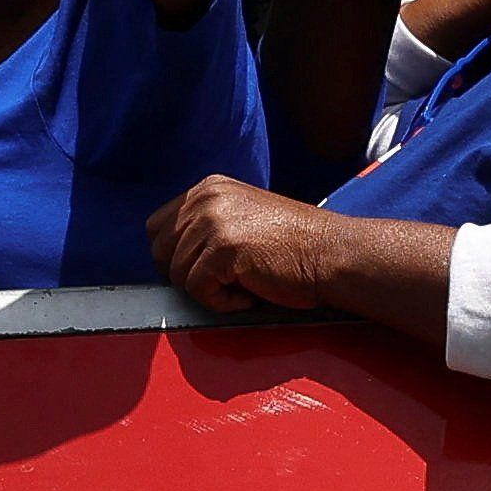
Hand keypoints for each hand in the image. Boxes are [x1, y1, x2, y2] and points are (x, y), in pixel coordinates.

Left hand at [149, 175, 354, 313]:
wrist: (333, 254)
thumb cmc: (294, 246)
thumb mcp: (242, 217)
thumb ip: (206, 224)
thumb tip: (166, 257)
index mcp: (208, 187)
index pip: (157, 227)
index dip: (173, 256)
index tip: (203, 270)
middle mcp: (206, 198)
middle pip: (159, 252)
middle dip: (187, 276)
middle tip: (226, 282)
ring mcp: (213, 221)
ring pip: (177, 275)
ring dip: (209, 291)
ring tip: (245, 286)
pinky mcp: (223, 248)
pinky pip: (197, 290)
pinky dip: (221, 303)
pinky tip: (251, 294)